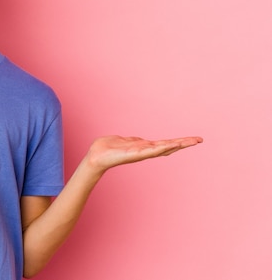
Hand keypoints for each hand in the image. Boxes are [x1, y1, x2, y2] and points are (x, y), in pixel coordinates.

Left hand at [85, 135, 202, 174]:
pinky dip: (161, 148)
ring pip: (163, 148)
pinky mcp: (135, 154)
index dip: (178, 141)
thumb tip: (139, 141)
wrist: (95, 157)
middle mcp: (145, 151)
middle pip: (168, 146)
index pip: (164, 144)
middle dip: (184, 143)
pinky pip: (150, 150)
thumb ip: (133, 141)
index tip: (192, 139)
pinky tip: (171, 145)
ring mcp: (141, 153)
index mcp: (143, 147)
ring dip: (177, 144)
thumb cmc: (107, 149)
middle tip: (199, 140)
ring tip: (190, 141)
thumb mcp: (123, 141)